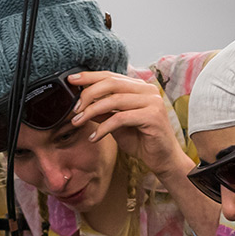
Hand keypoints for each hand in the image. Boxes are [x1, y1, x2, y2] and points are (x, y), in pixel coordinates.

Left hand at [67, 71, 185, 175]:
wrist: (162, 159)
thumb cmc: (141, 140)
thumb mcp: (116, 123)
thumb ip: (102, 111)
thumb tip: (80, 104)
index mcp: (140, 88)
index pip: (111, 76)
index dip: (90, 77)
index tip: (72, 80)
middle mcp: (148, 90)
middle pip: (111, 83)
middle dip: (88, 94)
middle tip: (74, 108)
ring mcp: (152, 102)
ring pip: (114, 100)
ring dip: (91, 111)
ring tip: (78, 122)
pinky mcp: (153, 116)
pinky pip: (121, 118)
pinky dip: (104, 127)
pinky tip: (94, 137)